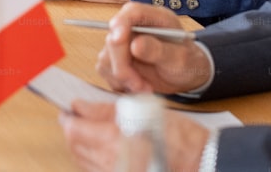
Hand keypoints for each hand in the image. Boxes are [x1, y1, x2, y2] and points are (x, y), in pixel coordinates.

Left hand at [60, 100, 208, 171]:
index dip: (68, 118)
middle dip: (72, 131)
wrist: (202, 164)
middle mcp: (111, 164)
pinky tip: (101, 151)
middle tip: (77, 118)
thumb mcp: (141, 112)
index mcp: (114, 142)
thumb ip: (105, 110)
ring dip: (81, 146)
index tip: (69, 110)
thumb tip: (80, 106)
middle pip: (74, 147)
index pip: (74, 130)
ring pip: (83, 162)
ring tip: (90, 133)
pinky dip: (92, 161)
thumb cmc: (180, 138)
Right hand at [96, 2, 212, 94]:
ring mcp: (123, 43)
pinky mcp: (117, 59)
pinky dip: (120, 83)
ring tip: (145, 89)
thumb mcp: (180, 58)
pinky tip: (138, 87)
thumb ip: (158, 50)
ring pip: (107, 57)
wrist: (187, 75)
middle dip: (122, 65)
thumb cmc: (188, 62)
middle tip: (138, 85)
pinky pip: (107, 71)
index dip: (121, 23)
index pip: (131, 12)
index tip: (118, 40)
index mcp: (153, 18)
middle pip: (114, 38)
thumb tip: (135, 45)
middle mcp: (134, 27)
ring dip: (123, 78)